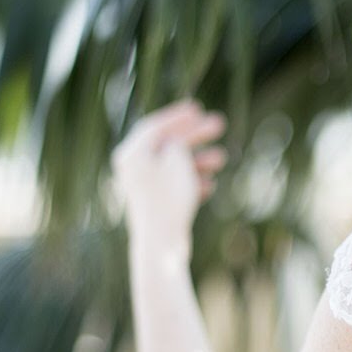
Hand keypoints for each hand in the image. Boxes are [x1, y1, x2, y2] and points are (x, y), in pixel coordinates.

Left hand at [111, 98, 227, 246]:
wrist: (162, 243)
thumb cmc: (168, 197)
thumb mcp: (177, 159)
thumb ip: (177, 143)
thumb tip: (176, 143)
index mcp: (131, 154)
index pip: (154, 126)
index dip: (177, 116)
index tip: (197, 108)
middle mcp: (133, 169)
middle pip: (166, 144)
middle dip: (194, 135)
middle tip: (218, 124)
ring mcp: (143, 188)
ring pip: (174, 166)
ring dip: (198, 160)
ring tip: (221, 158)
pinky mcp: (155, 205)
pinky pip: (175, 186)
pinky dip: (192, 182)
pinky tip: (210, 186)